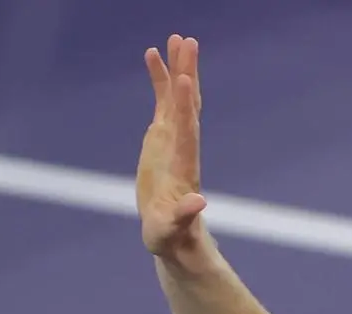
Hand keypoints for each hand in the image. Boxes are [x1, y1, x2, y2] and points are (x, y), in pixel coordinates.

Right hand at [137, 34, 210, 264]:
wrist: (172, 235)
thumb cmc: (171, 237)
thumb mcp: (172, 230)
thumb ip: (183, 217)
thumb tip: (199, 202)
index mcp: (183, 165)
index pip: (186, 130)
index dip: (186, 106)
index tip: (186, 79)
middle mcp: (182, 145)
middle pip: (188, 105)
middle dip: (188, 74)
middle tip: (188, 42)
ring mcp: (172, 138)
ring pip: (178, 97)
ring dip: (178, 68)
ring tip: (176, 38)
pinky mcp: (161, 137)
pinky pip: (162, 102)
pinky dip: (160, 79)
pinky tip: (153, 56)